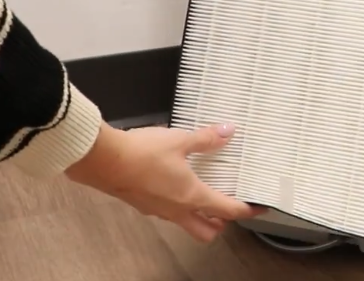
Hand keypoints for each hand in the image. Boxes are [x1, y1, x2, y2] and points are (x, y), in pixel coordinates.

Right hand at [65, 123, 258, 241]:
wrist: (105, 161)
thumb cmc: (143, 154)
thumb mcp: (180, 140)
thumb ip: (206, 139)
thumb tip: (228, 132)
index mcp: (192, 197)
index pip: (227, 211)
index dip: (247, 211)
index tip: (259, 208)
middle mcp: (178, 210)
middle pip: (207, 231)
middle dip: (221, 223)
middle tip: (228, 206)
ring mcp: (159, 211)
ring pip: (187, 225)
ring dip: (199, 216)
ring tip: (205, 195)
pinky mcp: (144, 205)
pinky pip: (169, 214)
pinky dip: (179, 206)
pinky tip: (175, 186)